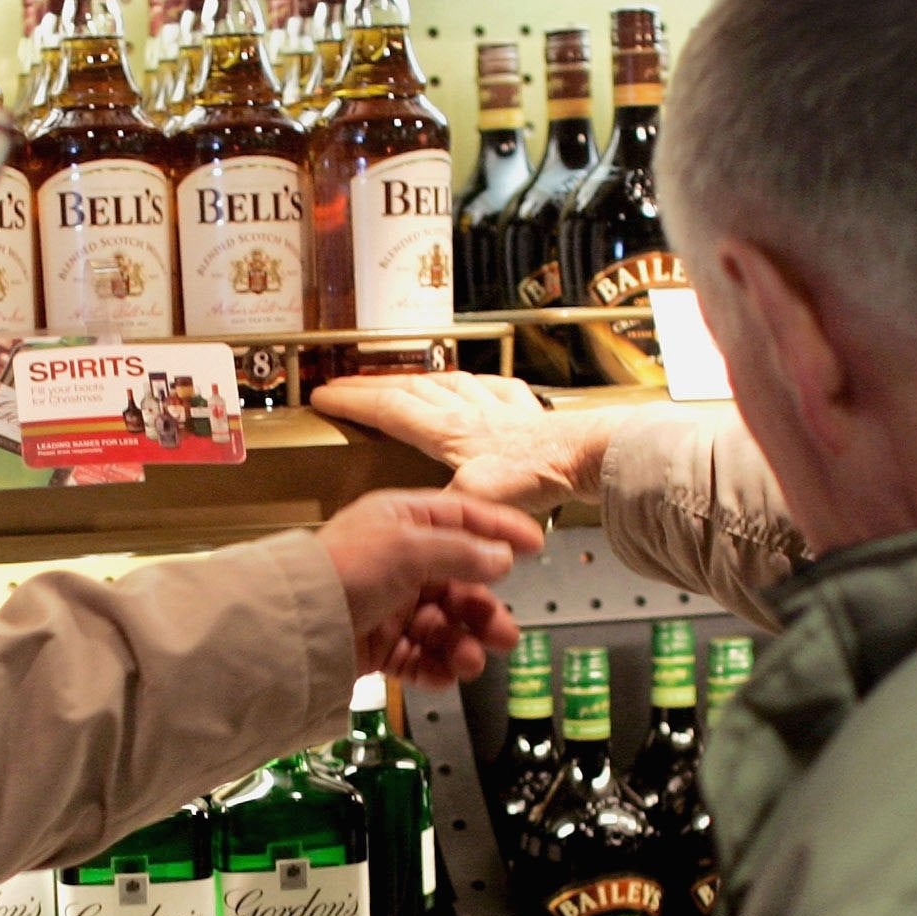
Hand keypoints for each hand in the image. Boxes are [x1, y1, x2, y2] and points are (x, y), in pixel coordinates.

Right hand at [313, 373, 627, 512]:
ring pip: (450, 381)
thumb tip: (421, 536)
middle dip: (375, 385)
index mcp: (449, 430)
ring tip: (405, 380)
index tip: (325, 395)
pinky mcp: (527, 411)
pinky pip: (496, 388)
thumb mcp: (480, 500)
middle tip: (351, 385)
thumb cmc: (540, 473)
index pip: (390, 408)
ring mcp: (499, 406)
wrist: (591, 454)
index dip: (354, 401)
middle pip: (412, 387)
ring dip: (421, 379)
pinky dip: (478, 384)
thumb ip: (445, 514)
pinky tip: (480, 384)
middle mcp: (468, 411)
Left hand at [314, 490, 544, 685]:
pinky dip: (436, 667)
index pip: (462, 518)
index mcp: (402, 522)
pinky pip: (419, 657)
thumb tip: (502, 557)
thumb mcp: (407, 547)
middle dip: (483, 610)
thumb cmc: (342, 570)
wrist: (295, 625)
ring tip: (471, 663)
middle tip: (504, 634)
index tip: (536, 544)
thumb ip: (460, 551)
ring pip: (443, 626)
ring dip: (463, 645)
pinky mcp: (378, 645)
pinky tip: (447, 675)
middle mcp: (398, 561)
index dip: (500, 529)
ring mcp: (389, 604)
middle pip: (458, 582)